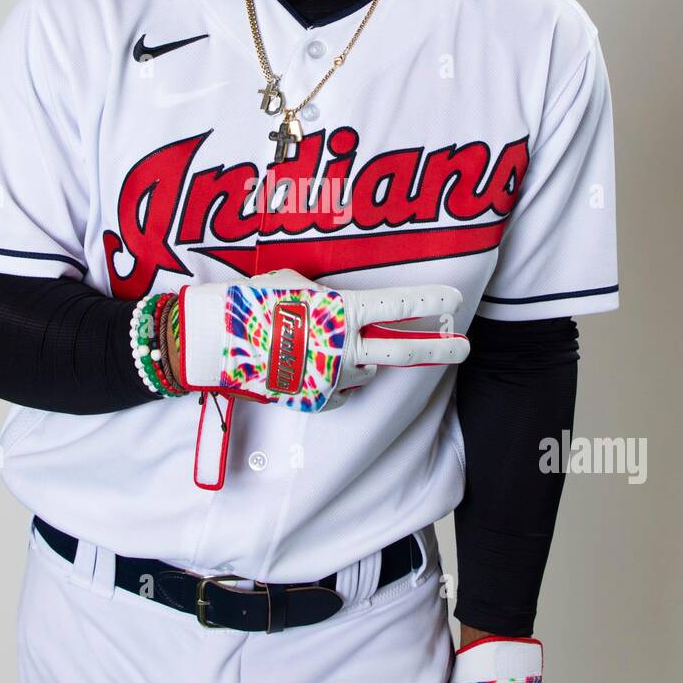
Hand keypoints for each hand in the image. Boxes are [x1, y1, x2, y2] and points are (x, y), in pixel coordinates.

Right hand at [175, 267, 469, 411]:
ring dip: (361, 358)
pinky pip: (342, 389)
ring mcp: (331, 377)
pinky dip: (337, 378)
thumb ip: (327, 296)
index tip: (456, 300)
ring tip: (327, 344)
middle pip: (401, 350)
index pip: (397, 307)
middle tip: (465, 347)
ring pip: (365, 370)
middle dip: (439, 348)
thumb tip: (342, 306)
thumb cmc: (251, 302)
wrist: (217, 343)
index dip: (430, 303)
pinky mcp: (316, 399)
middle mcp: (342, 347)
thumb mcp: (294, 284)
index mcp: (341, 311)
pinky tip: (311, 364)